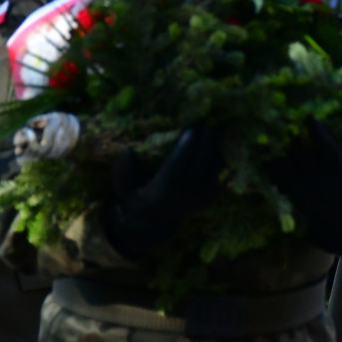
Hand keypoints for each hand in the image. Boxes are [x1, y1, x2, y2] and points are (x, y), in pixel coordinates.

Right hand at [103, 126, 221, 258]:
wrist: (155, 222)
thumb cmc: (136, 196)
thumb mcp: (123, 187)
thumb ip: (122, 171)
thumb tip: (129, 152)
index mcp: (164, 191)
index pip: (177, 166)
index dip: (185, 146)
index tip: (191, 127)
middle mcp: (187, 195)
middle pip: (202, 160)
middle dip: (205, 138)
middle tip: (204, 119)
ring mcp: (203, 196)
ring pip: (216, 162)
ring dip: (214, 143)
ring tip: (209, 125)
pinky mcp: (213, 194)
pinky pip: (220, 168)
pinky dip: (217, 152)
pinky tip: (211, 138)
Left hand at [267, 119, 341, 260]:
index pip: (326, 145)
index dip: (316, 128)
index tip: (311, 118)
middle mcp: (323, 184)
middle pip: (299, 153)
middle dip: (291, 136)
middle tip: (286, 122)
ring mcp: (308, 194)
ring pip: (285, 167)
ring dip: (278, 150)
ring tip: (274, 136)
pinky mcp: (298, 202)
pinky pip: (280, 181)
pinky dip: (273, 168)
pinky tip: (269, 156)